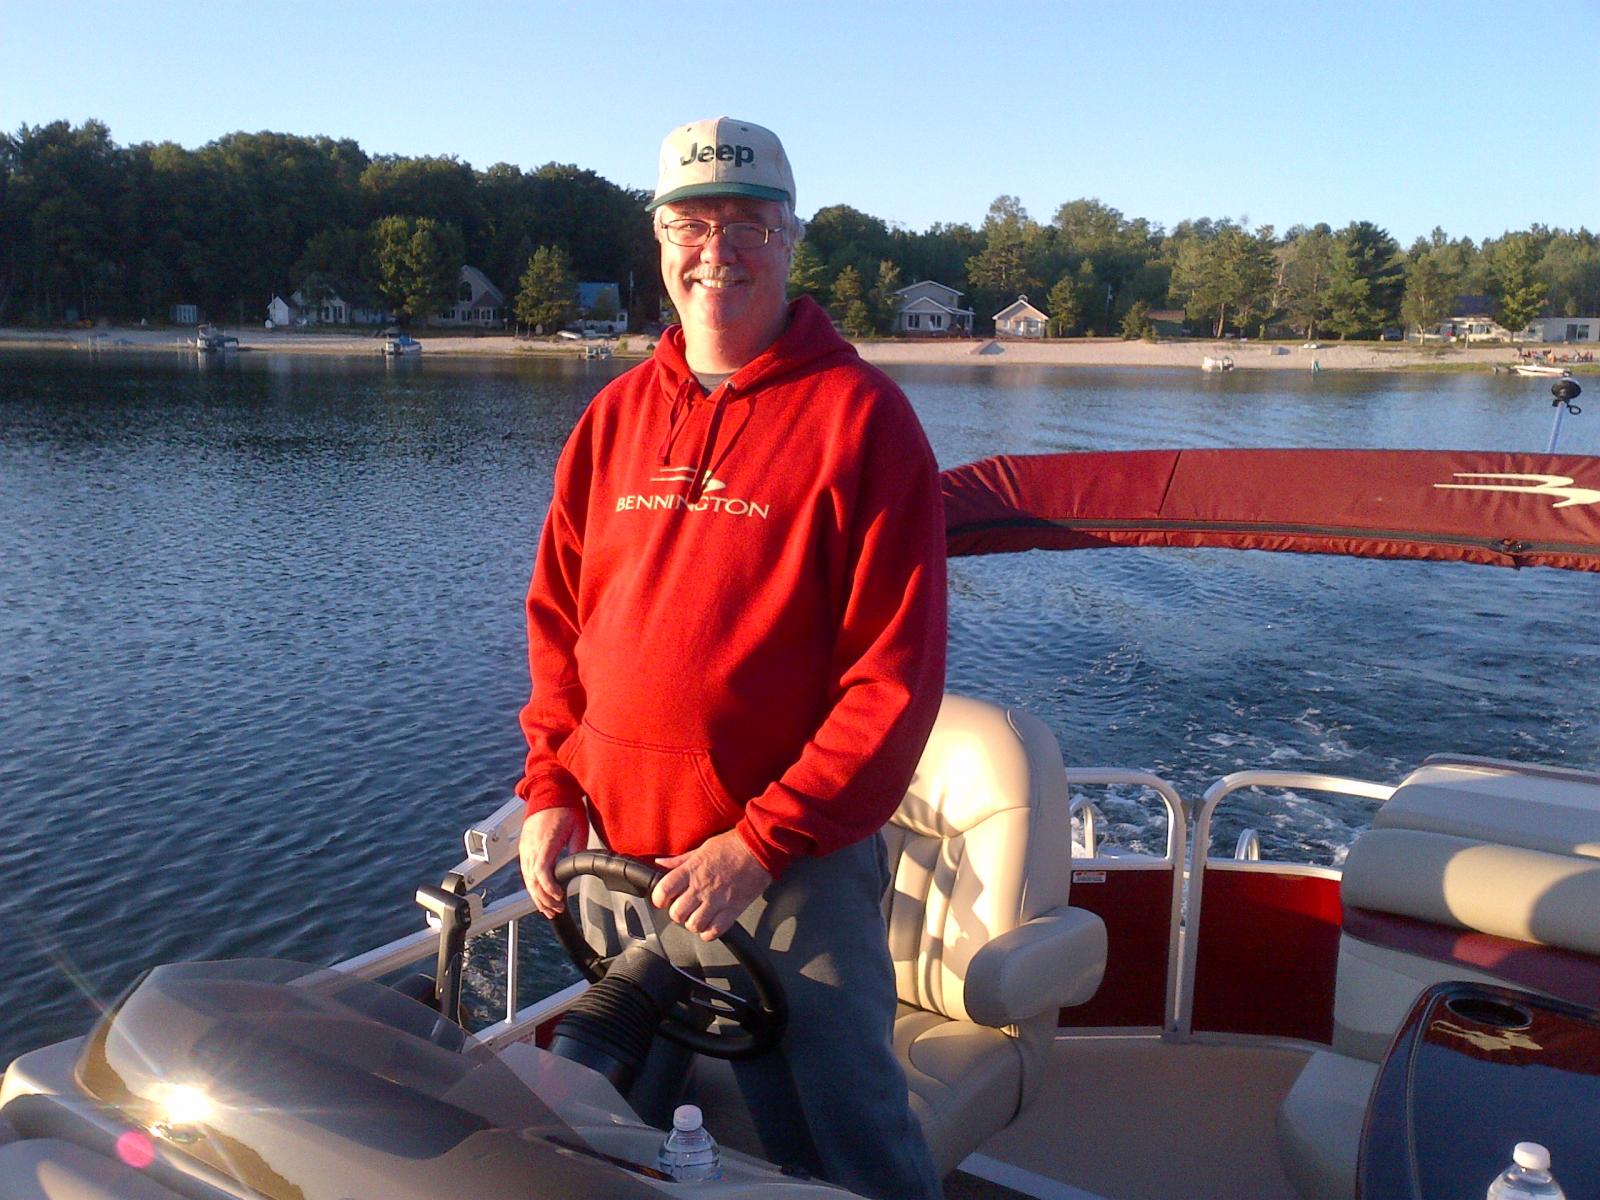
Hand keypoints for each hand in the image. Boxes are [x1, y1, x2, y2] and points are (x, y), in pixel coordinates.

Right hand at [519, 806, 587, 918]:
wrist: (549, 792)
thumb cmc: (566, 808)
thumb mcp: (579, 826)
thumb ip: (577, 848)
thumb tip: (578, 865)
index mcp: (545, 842)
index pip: (541, 871)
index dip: (549, 888)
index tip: (560, 897)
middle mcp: (531, 847)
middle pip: (532, 881)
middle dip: (544, 899)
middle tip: (557, 910)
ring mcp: (525, 848)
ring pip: (526, 879)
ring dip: (537, 897)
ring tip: (549, 910)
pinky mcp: (524, 848)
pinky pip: (525, 872)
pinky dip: (532, 887)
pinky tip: (539, 896)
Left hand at [653, 829, 771, 940]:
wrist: (761, 849)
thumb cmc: (733, 845)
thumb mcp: (702, 847)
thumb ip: (680, 860)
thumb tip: (661, 863)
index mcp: (692, 870)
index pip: (663, 890)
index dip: (658, 898)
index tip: (663, 899)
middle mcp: (702, 887)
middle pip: (677, 913)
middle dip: (676, 913)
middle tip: (682, 908)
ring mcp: (717, 900)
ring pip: (694, 925)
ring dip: (693, 923)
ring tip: (697, 916)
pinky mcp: (733, 910)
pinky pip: (714, 931)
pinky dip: (709, 932)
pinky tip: (709, 925)